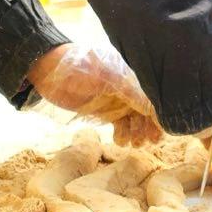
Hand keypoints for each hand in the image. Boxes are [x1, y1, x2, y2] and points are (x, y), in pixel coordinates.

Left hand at [28, 43, 162, 144]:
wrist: (50, 71)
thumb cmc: (80, 67)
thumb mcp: (107, 77)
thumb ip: (130, 91)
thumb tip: (153, 108)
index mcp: (132, 75)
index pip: (151, 95)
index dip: (158, 112)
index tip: (162, 128)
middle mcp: (128, 88)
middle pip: (145, 110)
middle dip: (150, 126)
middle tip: (150, 142)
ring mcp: (117, 100)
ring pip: (134, 119)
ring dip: (137, 132)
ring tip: (136, 144)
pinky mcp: (105, 111)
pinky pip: (120, 125)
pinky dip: (123, 134)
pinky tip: (121, 141)